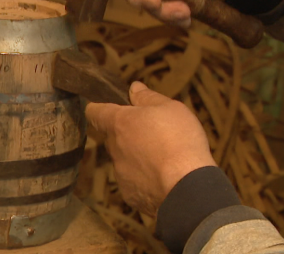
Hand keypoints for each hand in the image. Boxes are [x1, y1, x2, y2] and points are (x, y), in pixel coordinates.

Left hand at [85, 81, 215, 216]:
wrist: (187, 186)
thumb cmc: (179, 140)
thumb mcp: (170, 108)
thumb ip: (149, 98)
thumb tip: (134, 88)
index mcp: (120, 123)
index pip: (95, 112)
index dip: (97, 108)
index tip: (101, 107)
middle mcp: (115, 148)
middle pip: (113, 137)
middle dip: (126, 135)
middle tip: (150, 134)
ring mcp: (120, 174)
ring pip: (124, 161)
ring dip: (137, 158)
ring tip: (163, 159)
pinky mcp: (130, 195)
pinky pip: (134, 183)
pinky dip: (144, 179)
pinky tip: (163, 178)